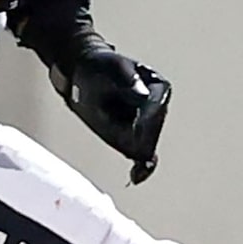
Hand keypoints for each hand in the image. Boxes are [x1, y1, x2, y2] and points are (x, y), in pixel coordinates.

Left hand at [58, 45, 170, 184]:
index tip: (134, 126)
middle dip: (136, 136)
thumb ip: (128, 79)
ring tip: (111, 128)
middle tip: (113, 128)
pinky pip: (144, 156)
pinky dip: (142, 167)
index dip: (146, 120)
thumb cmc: (99, 67)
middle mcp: (158, 109)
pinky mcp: (135, 138)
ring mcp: (147, 125)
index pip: (156, 109)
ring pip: (145, 146)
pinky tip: (136, 176)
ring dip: (129, 146)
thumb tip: (141, 95)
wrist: (84, 74)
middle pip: (152, 131)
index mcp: (158, 87)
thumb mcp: (112, 67)